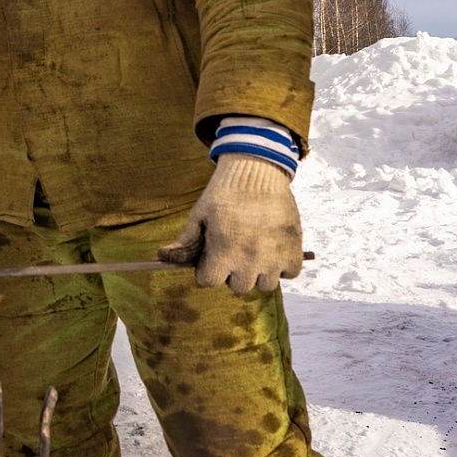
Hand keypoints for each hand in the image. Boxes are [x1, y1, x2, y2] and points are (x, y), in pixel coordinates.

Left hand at [157, 154, 301, 293]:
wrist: (257, 170)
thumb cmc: (225, 192)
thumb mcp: (200, 214)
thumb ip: (186, 240)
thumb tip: (163, 257)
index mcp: (222, 252)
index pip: (209, 282)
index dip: (208, 269)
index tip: (213, 255)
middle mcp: (249, 260)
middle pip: (239, 287)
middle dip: (234, 272)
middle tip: (237, 249)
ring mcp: (274, 258)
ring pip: (266, 285)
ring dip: (260, 272)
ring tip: (257, 250)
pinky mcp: (294, 250)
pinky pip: (291, 273)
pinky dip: (284, 265)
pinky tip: (275, 247)